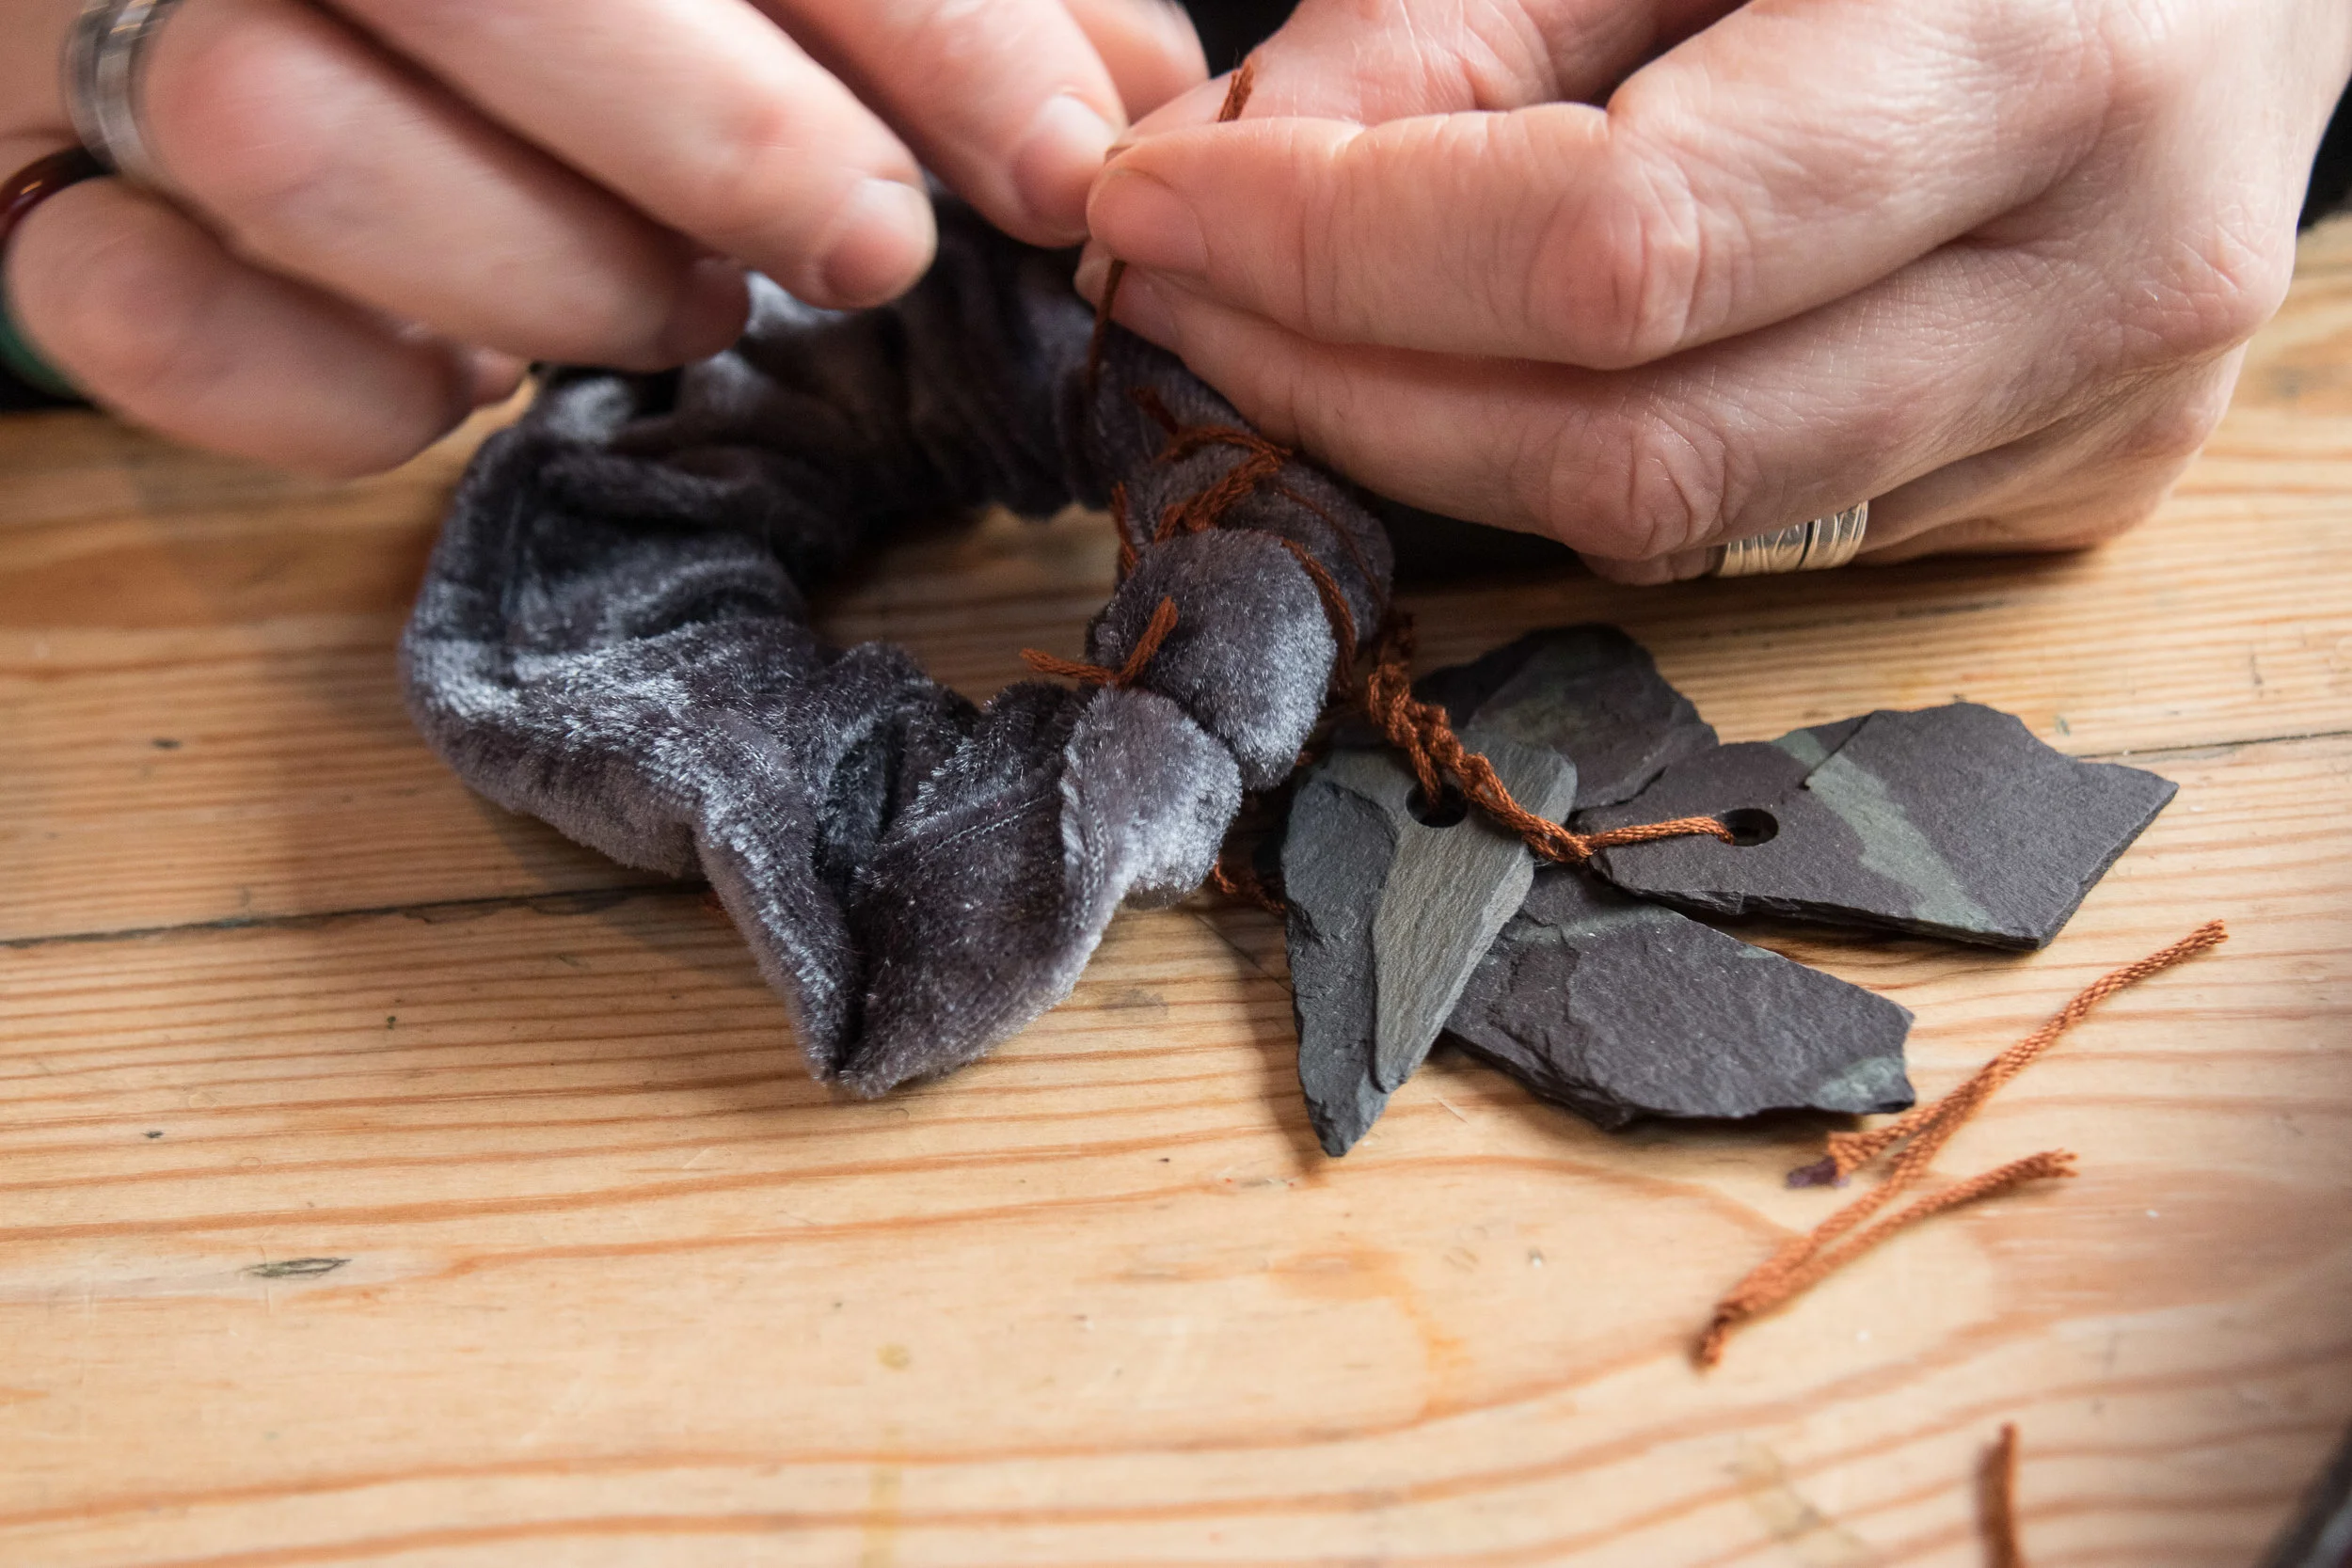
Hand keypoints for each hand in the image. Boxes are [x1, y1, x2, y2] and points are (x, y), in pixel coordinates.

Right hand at [0, 0, 1204, 473]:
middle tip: (872, 245)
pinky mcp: (18, 181)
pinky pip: (128, 311)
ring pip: (287, 133)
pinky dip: (333, 392)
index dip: (924, 21)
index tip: (1066, 156)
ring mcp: (95, 17)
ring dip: (543, 262)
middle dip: (721, 130)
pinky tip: (465, 390)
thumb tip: (1125, 105)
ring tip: (679, 309)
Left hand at [1079, 0, 2351, 578]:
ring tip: (1290, 333)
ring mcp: (2106, 414)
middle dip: (1343, 391)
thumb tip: (1240, 170)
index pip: (1611, 250)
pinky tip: (1489, 368)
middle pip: (1631, 452)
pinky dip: (1580, 461)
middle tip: (1179, 292)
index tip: (1156, 203)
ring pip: (1681, 527)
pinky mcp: (2073, 485)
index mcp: (2045, 51)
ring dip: (1431, 451)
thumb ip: (1469, 16)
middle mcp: (2109, 279)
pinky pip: (1758, 526)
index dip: (1339, 253)